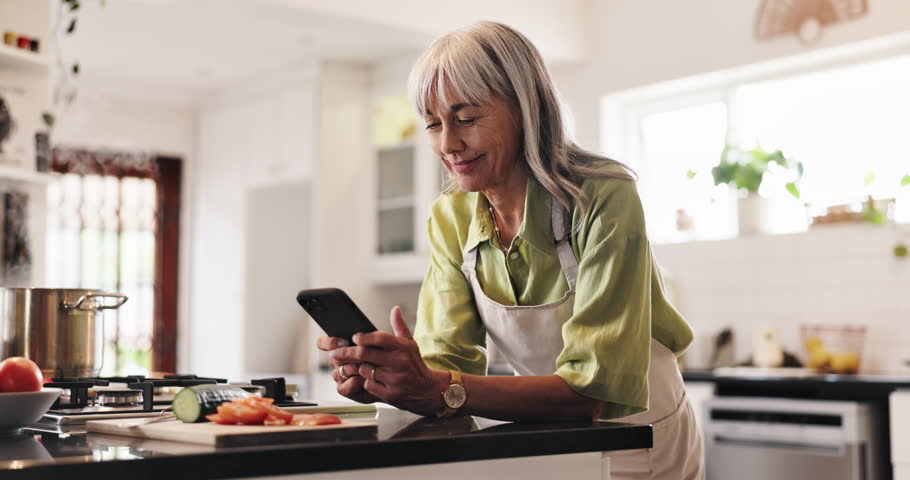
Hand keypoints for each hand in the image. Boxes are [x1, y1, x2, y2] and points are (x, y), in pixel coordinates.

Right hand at [316, 335, 378, 403]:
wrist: (389, 376)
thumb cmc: (381, 357)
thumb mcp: (375, 343)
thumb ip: (364, 338)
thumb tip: (358, 337)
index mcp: (338, 346)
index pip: (323, 343)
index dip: (329, 342)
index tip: (344, 342)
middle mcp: (336, 360)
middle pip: (333, 356)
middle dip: (349, 355)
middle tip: (362, 355)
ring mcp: (338, 375)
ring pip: (341, 370)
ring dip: (356, 368)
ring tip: (370, 367)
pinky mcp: (342, 388)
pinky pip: (344, 385)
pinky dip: (356, 382)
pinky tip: (365, 379)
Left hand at [330, 306, 447, 415]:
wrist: (427, 390)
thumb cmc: (414, 365)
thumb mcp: (410, 344)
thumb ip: (399, 326)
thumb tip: (395, 309)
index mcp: (403, 347)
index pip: (379, 338)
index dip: (363, 337)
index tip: (354, 337)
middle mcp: (399, 362)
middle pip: (365, 354)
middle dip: (348, 352)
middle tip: (337, 352)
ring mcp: (394, 379)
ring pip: (364, 370)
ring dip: (357, 368)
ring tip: (354, 365)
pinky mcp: (390, 394)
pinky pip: (368, 385)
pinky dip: (365, 382)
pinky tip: (367, 379)